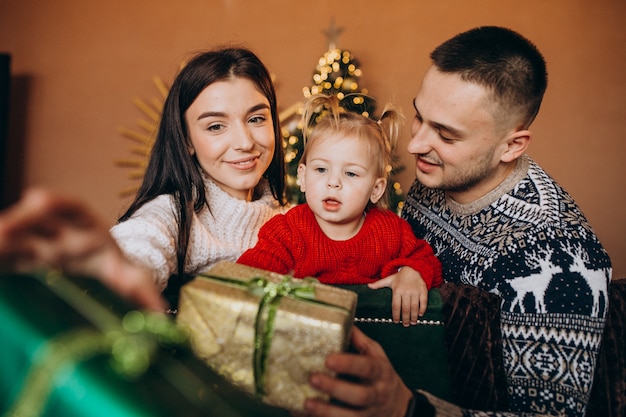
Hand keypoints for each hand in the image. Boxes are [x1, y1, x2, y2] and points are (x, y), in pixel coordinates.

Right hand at [0, 188, 164, 309]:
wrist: (110, 277)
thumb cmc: (123, 273)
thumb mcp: (135, 279)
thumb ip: (146, 294)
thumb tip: (161, 316)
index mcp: (91, 230)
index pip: (72, 209)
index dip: (55, 202)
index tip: (36, 199)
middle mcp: (62, 233)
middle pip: (38, 221)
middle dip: (20, 222)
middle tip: (1, 230)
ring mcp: (41, 247)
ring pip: (18, 239)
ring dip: (5, 242)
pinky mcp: (26, 264)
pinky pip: (10, 259)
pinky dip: (2, 260)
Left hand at [300, 327, 412, 416]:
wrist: (399, 406)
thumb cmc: (381, 375)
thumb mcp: (376, 355)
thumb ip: (359, 341)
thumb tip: (340, 319)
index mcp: (380, 372)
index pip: (367, 367)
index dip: (349, 364)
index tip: (329, 359)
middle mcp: (376, 394)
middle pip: (359, 395)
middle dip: (336, 388)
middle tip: (313, 378)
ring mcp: (368, 414)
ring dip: (328, 412)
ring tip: (307, 404)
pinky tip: (303, 415)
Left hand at [367, 267, 428, 325]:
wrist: (413, 268)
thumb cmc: (399, 277)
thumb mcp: (388, 279)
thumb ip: (378, 284)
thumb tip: (368, 286)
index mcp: (397, 290)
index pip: (395, 306)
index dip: (396, 315)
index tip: (396, 322)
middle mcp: (406, 291)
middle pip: (405, 308)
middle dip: (405, 318)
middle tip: (405, 325)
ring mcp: (415, 291)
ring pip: (414, 306)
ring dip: (414, 316)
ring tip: (413, 323)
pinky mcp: (423, 290)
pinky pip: (423, 301)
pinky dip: (422, 309)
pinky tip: (420, 315)